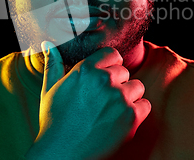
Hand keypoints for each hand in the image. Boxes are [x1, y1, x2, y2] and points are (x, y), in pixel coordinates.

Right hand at [25, 41, 150, 159]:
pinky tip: (120, 120)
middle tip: (103, 100)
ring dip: (128, 97)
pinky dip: (137, 112)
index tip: (104, 77)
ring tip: (111, 110)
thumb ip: (53, 64)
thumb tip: (48, 44)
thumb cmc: (54, 121)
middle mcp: (104, 80)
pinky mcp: (131, 117)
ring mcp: (119, 98)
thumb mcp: (49, 90)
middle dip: (117, 83)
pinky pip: (145, 105)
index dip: (109, 65)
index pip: (112, 54)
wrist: (62, 153)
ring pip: (137, 87)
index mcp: (86, 69)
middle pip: (124, 72)